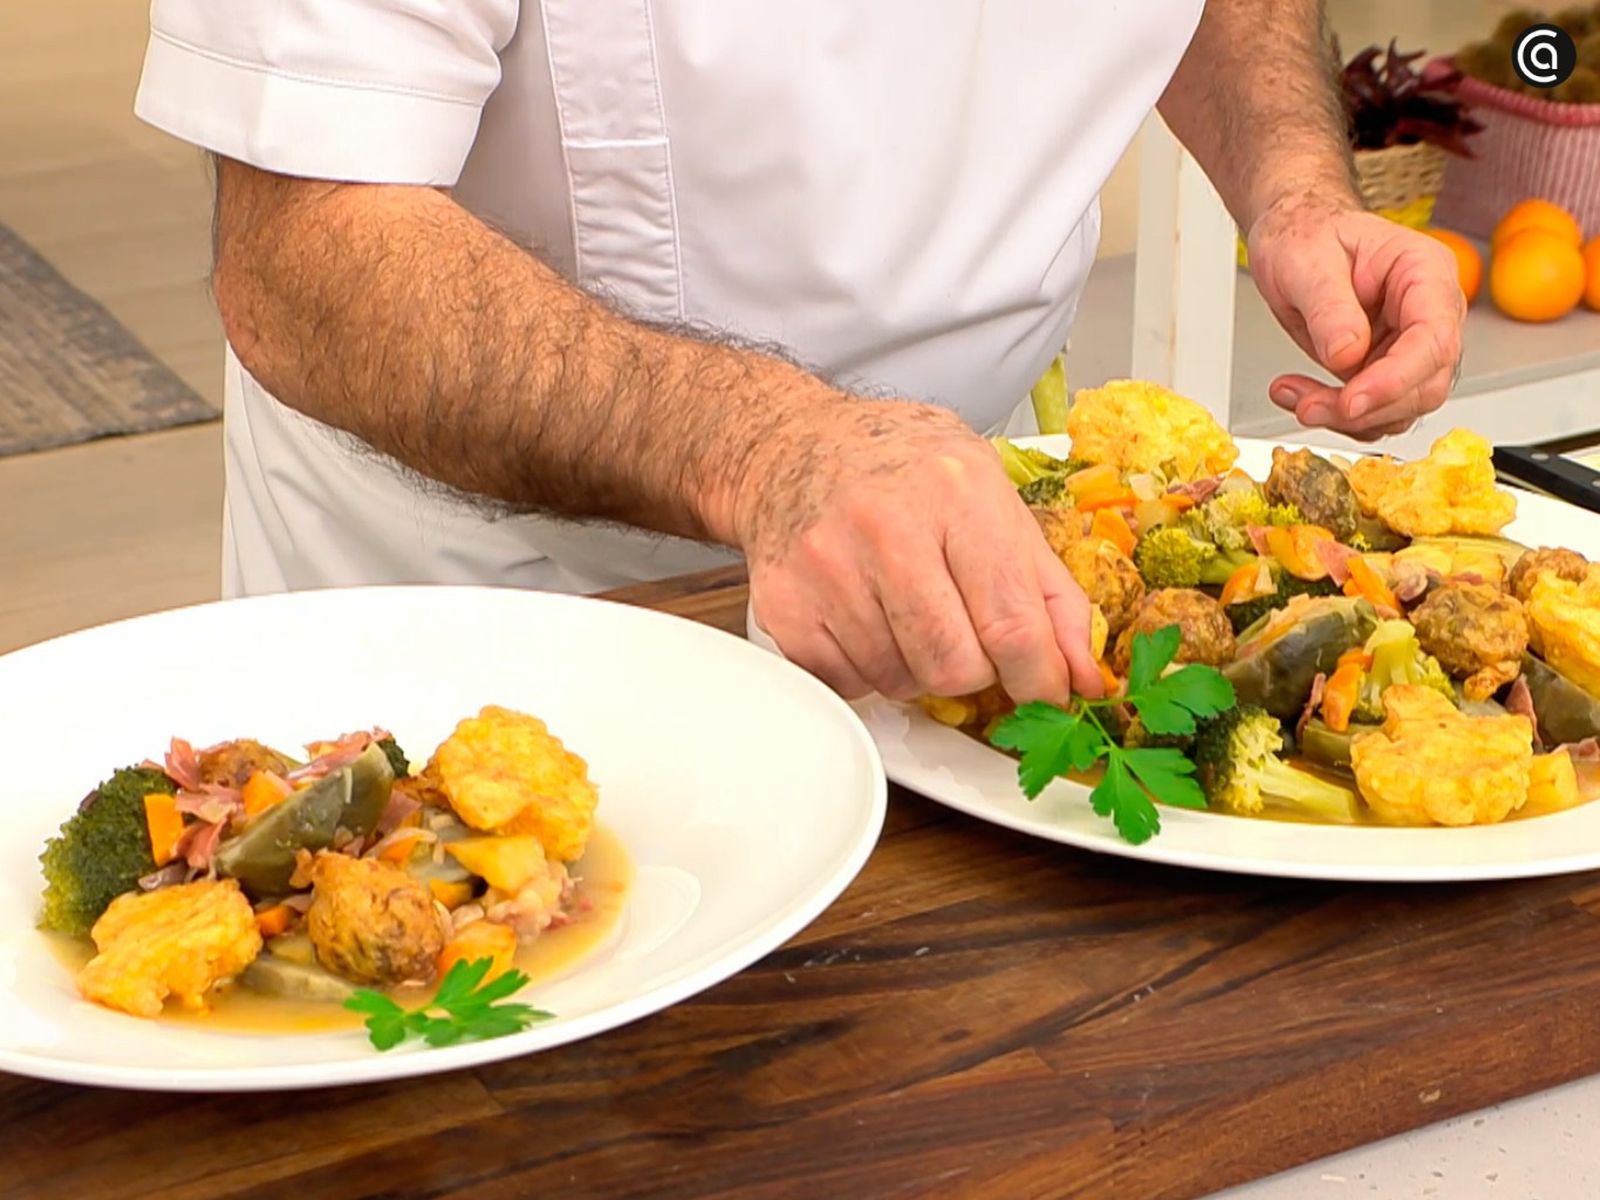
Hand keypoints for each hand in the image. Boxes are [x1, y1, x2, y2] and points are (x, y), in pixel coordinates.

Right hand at [734, 399, 1103, 704]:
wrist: (791, 445)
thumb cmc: (900, 466)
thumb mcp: (989, 493)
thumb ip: (1047, 586)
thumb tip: (1086, 675)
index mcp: (956, 493)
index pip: (1013, 624)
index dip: (1039, 677)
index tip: (1046, 690)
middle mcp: (887, 527)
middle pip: (955, 667)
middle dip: (973, 670)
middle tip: (964, 635)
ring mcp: (827, 568)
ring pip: (899, 681)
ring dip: (915, 668)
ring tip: (904, 613)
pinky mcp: (785, 604)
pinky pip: (848, 683)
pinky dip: (865, 670)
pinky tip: (864, 619)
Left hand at [1247, 194, 1465, 440]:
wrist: (1295, 237)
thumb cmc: (1308, 234)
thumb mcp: (1307, 260)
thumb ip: (1329, 307)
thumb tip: (1346, 355)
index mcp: (1425, 274)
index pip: (1434, 338)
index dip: (1396, 379)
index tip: (1351, 401)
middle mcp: (1428, 313)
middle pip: (1425, 384)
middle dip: (1367, 407)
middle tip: (1308, 407)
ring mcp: (1407, 345)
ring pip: (1401, 408)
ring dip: (1346, 417)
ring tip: (1292, 396)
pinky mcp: (1382, 369)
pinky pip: (1373, 411)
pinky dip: (1335, 415)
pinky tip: (1297, 396)